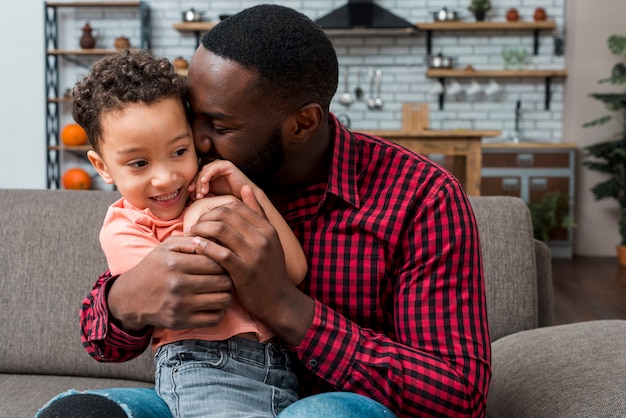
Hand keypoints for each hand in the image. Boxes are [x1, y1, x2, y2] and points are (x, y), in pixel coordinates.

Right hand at [108, 236, 233, 332]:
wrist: (130, 298)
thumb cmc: (154, 268)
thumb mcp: (166, 247)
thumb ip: (190, 239)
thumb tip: (214, 237)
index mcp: (175, 263)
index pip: (216, 261)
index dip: (223, 261)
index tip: (222, 262)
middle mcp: (178, 285)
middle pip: (223, 281)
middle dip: (227, 277)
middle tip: (224, 276)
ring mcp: (180, 305)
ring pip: (223, 300)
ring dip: (226, 294)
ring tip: (219, 289)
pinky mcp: (182, 322)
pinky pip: (215, 318)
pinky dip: (219, 311)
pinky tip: (213, 303)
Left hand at [188, 159, 257, 200]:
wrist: (246, 201)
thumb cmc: (231, 201)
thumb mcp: (213, 198)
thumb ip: (203, 195)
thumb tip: (190, 196)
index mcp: (211, 178)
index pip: (197, 179)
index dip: (193, 187)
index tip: (191, 197)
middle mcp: (215, 171)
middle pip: (199, 174)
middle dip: (196, 185)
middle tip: (197, 196)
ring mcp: (221, 167)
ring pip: (204, 171)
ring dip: (201, 182)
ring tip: (202, 193)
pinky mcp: (226, 165)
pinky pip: (213, 167)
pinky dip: (207, 174)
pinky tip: (204, 182)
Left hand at [189, 186, 314, 344]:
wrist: (278, 300)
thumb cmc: (269, 269)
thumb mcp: (269, 238)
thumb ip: (257, 213)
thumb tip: (245, 187)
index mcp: (267, 228)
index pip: (235, 206)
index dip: (215, 209)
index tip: (205, 219)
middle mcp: (262, 238)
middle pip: (225, 215)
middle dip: (204, 218)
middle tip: (194, 227)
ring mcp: (254, 254)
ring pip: (219, 230)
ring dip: (200, 231)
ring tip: (192, 237)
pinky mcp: (244, 272)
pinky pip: (218, 253)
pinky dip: (203, 248)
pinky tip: (195, 249)